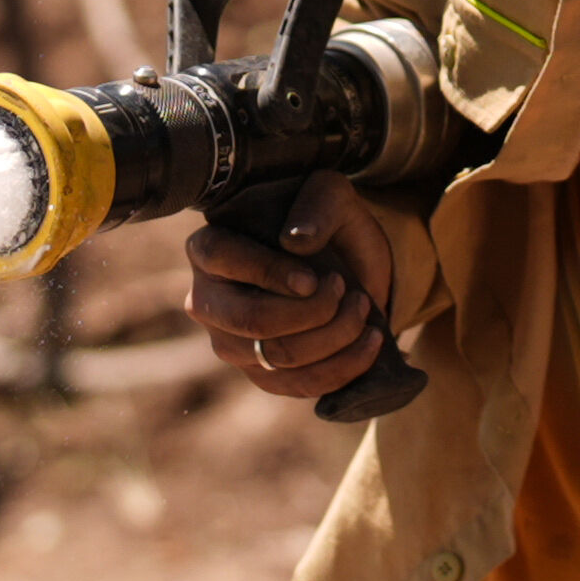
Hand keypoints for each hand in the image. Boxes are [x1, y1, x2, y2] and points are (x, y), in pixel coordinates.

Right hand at [188, 180, 399, 402]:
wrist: (349, 263)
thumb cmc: (327, 221)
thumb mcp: (331, 195)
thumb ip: (318, 206)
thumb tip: (297, 242)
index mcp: (208, 248)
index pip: (224, 258)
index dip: (271, 271)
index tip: (315, 278)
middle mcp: (208, 301)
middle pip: (251, 320)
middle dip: (313, 312)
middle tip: (346, 291)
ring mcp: (231, 344)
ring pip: (279, 358)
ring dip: (335, 337)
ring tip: (363, 309)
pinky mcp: (262, 375)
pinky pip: (299, 385)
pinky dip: (343, 367)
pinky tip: (371, 342)